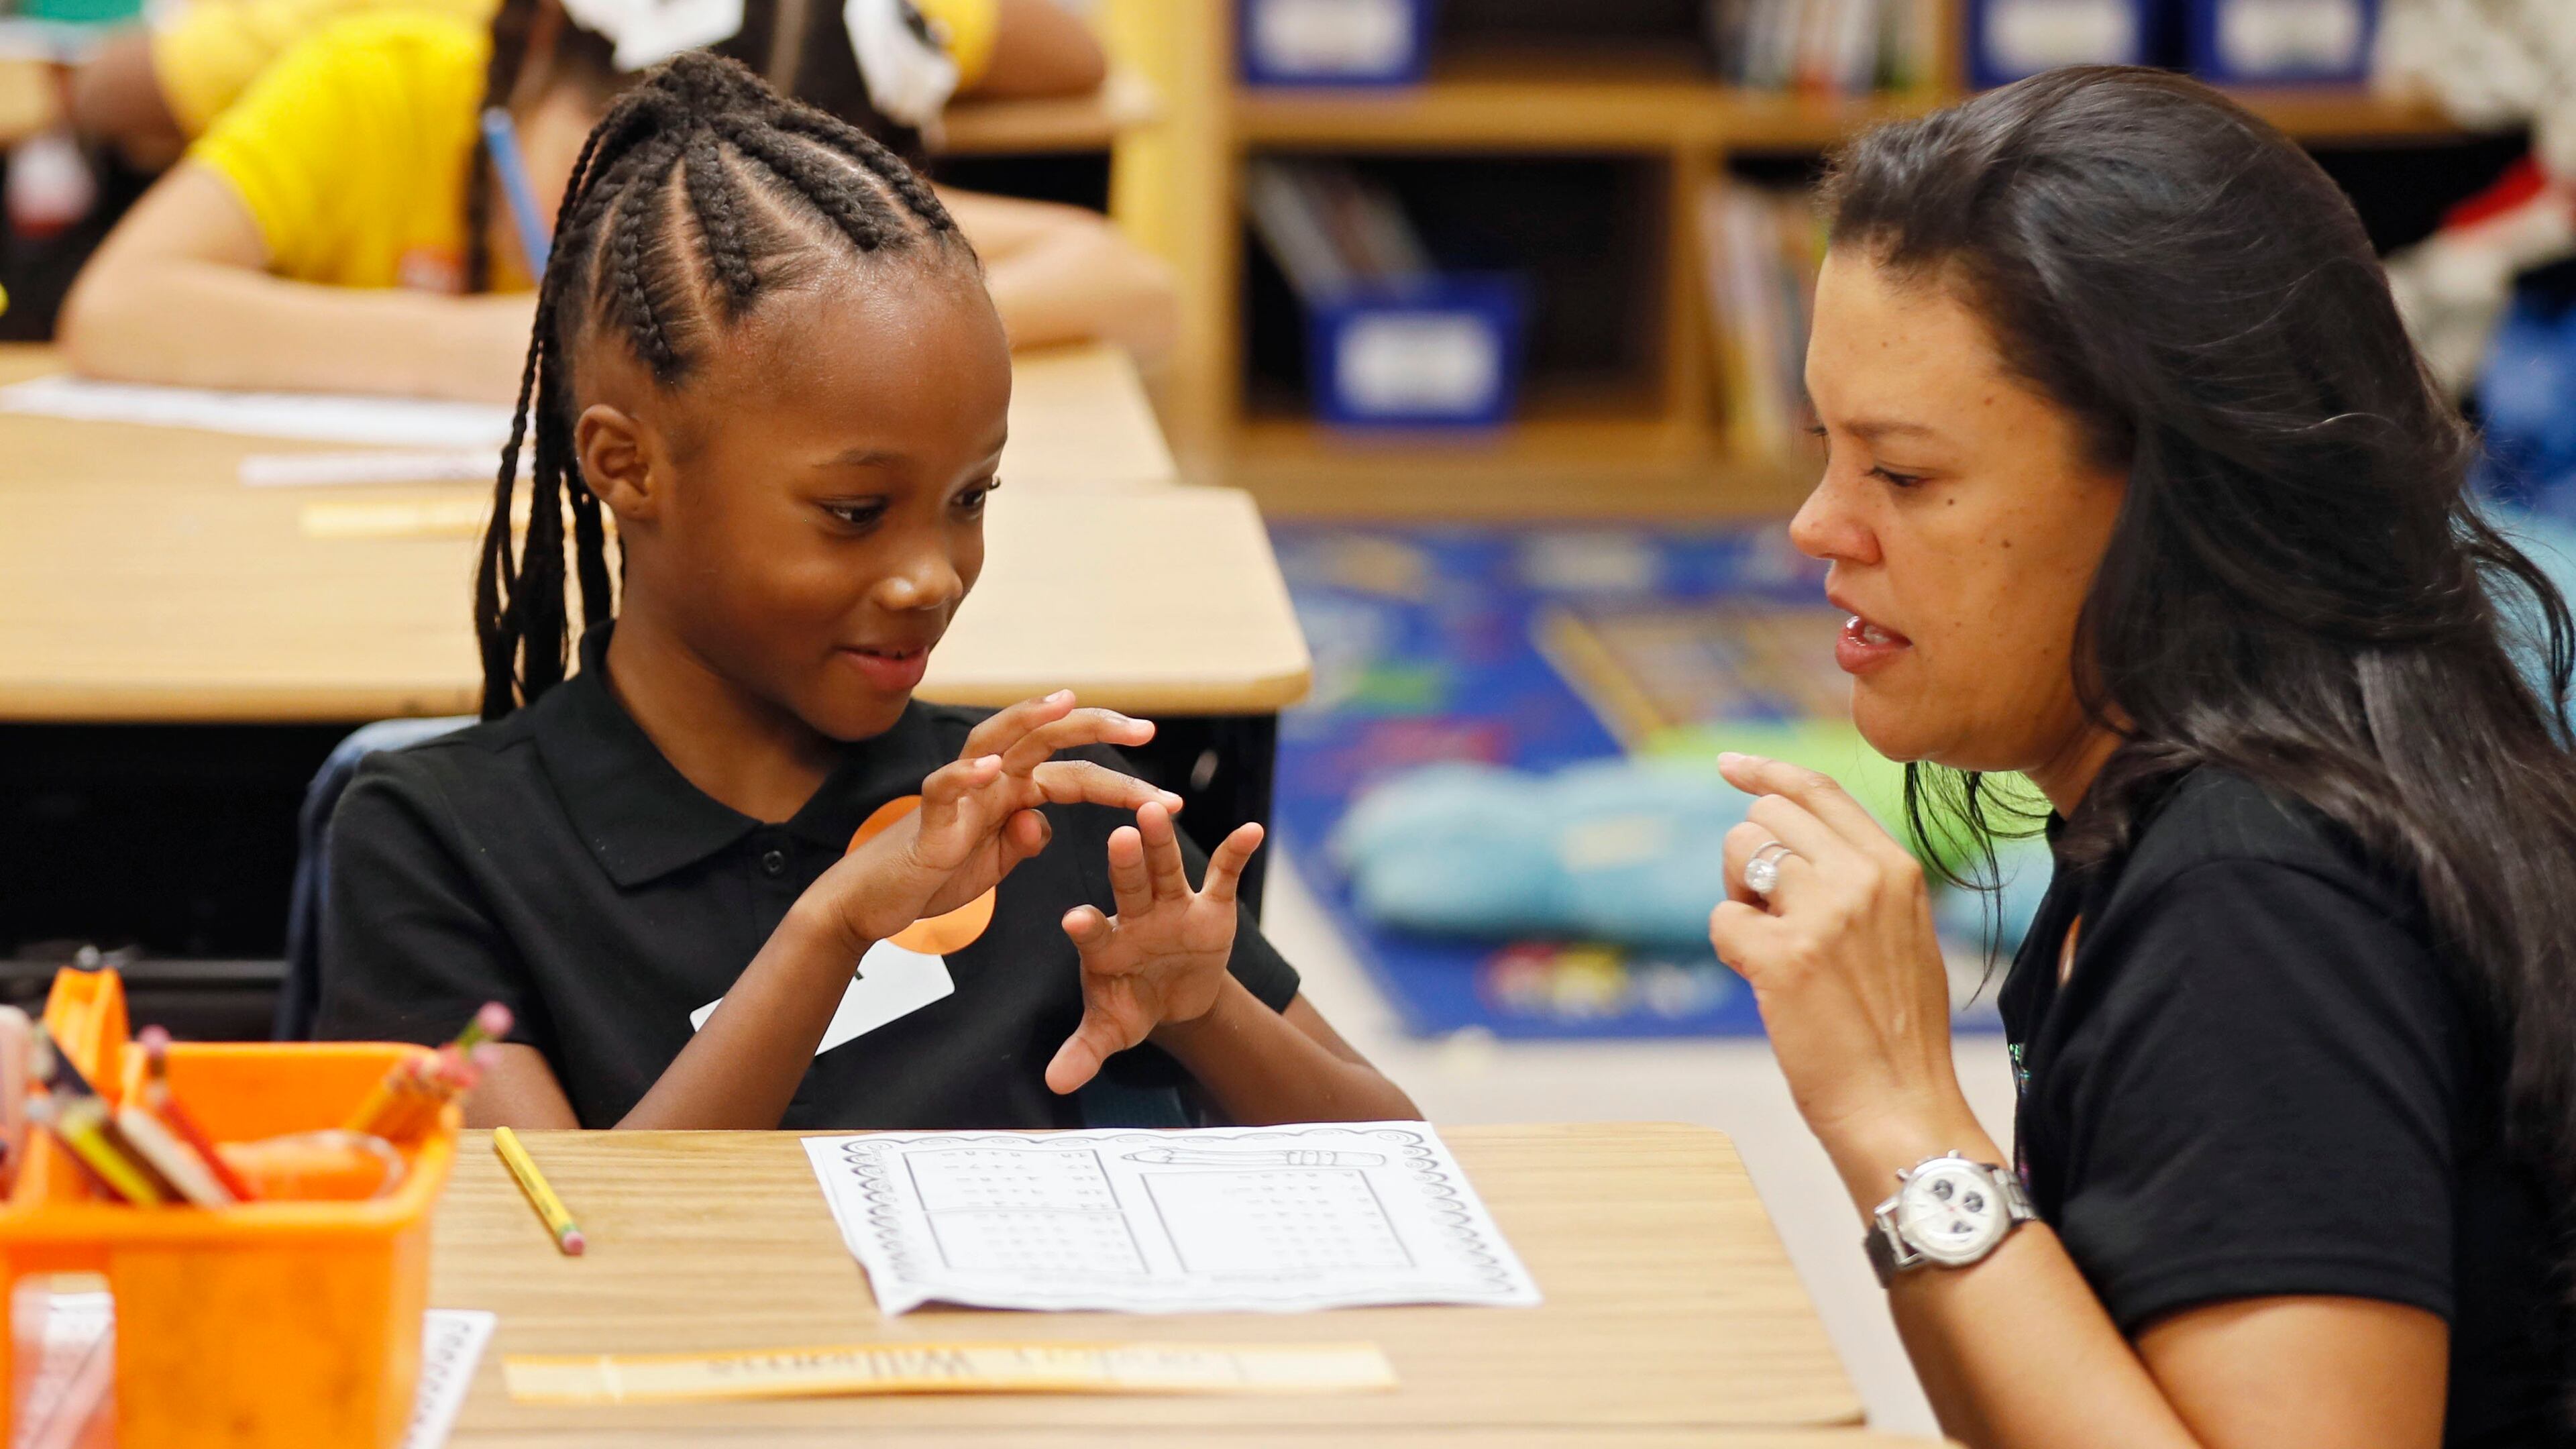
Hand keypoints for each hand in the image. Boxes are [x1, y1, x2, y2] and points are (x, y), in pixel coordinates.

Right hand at [804, 691, 1178, 952]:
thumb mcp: (996, 863)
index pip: (1076, 774)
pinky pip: (946, 788)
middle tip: (1147, 729)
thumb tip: (1042, 823)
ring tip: (1066, 703)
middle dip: (1097, 728)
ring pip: (994, 740)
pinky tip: (994, 766)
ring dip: (1030, 719)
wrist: (875, 902)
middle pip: (1046, 738)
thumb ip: (1025, 839)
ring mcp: (959, 792)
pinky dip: (968, 775)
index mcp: (1012, 790)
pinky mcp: (928, 817)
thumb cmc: (935, 875)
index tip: (1170, 796)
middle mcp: (990, 779)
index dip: (1124, 781)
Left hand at [1044, 802, 1262, 1094]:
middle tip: (1120, 837)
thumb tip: (1056, 1083)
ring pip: (1166, 869)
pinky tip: (1251, 831)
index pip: (1092, 932)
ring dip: (1163, 842)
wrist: (1175, 999)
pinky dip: (1236, 853)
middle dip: (1125, 863)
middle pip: (1129, 885)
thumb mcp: (1112, 1030)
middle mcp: (1136, 916)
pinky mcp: (1210, 906)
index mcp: (1105, 945)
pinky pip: (1223, 875)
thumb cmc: (1133, 1006)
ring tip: (1156, 811)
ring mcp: (1173, 907)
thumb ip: (1084, 1051)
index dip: (1086, 926)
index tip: (1076, 920)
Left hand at [1708, 753, 1976, 1164]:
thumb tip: (1790, 849)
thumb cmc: (1893, 1033)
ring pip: (1738, 852)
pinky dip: (1730, 950)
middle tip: (1770, 917)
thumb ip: (1858, 883)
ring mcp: (1823, 914)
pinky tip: (1764, 982)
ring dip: (1739, 898)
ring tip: (1772, 948)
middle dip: (1750, 859)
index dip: (1765, 773)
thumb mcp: (1900, 934)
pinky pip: (1722, 919)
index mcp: (1896, 868)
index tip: (1729, 765)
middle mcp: (1862, 878)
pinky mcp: (1783, 956)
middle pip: (1765, 817)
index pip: (1818, 792)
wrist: (1901, 1107)